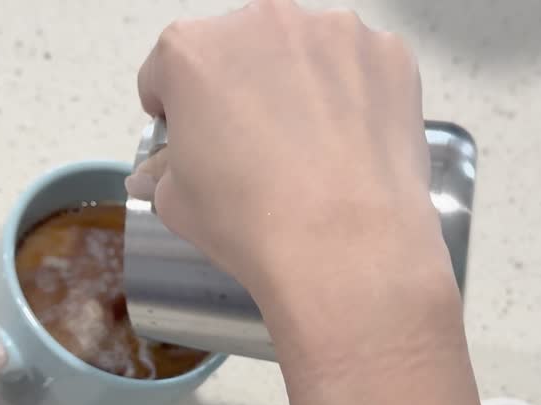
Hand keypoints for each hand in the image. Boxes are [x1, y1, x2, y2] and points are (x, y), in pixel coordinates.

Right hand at [127, 0, 442, 308]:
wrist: (345, 246)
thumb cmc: (254, 222)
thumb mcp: (178, 204)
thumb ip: (162, 172)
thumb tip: (154, 175)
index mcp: (193, 51)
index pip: (168, 70)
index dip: (174, 108)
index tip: (189, 134)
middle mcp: (261, 22)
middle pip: (239, 50)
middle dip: (241, 88)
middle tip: (253, 146)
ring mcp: (331, 32)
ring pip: (304, 52)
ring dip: (300, 85)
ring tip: (309, 149)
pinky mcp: (386, 54)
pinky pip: (360, 66)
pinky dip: (354, 96)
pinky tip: (349, 144)